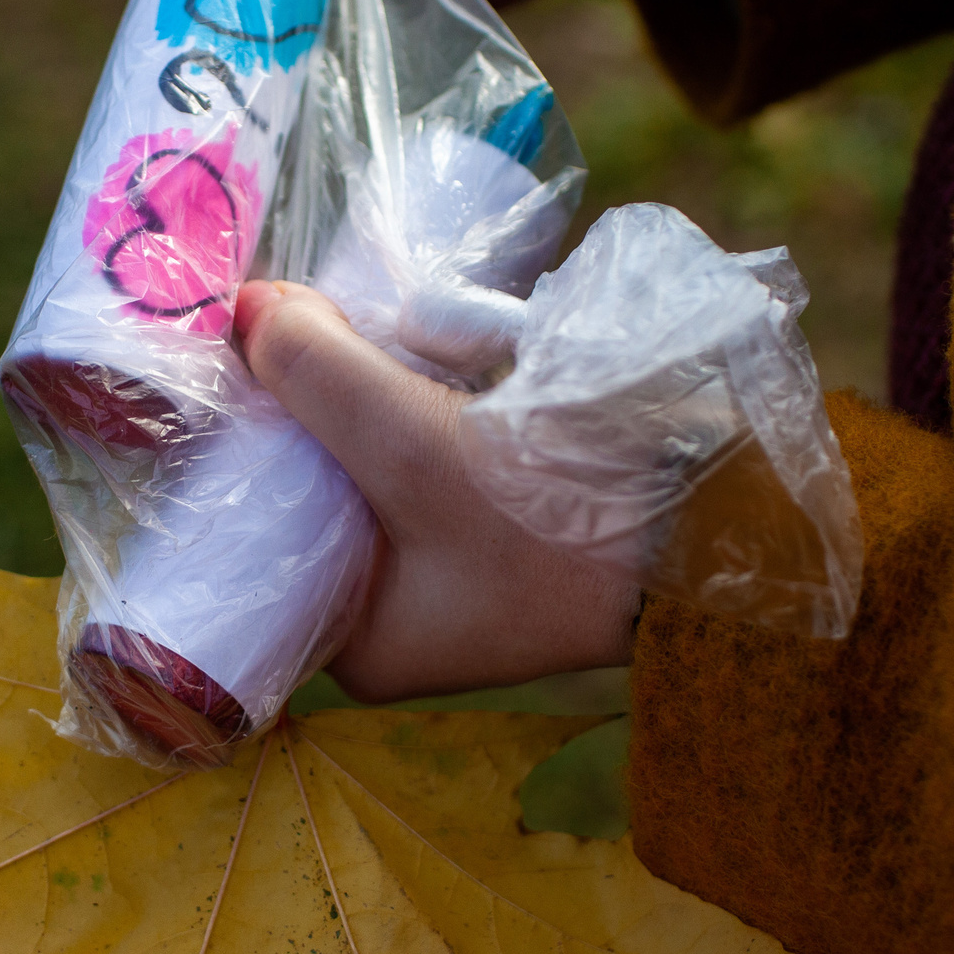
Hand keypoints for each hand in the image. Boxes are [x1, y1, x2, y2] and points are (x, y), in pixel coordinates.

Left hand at [234, 279, 639, 701]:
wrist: (717, 520)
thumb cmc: (557, 519)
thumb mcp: (416, 445)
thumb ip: (324, 378)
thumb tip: (244, 307)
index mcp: (362, 646)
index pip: (264, 541)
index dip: (246, 450)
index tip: (236, 367)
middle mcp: (398, 618)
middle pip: (317, 491)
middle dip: (311, 411)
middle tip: (295, 326)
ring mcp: (452, 570)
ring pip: (373, 460)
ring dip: (369, 393)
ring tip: (353, 324)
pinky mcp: (500, 519)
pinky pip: (428, 450)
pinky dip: (422, 398)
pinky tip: (417, 344)